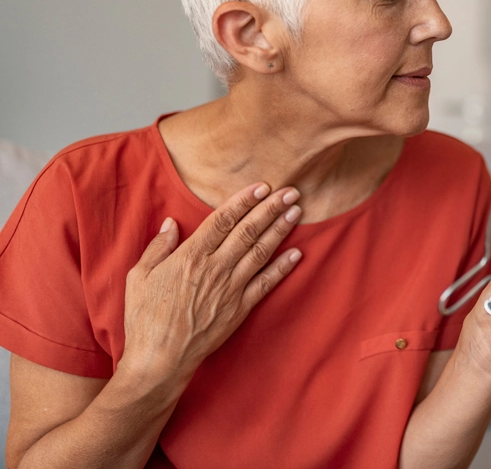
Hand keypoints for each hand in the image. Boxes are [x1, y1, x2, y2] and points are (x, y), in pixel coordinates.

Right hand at [120, 182, 302, 386]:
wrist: (160, 359)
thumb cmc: (144, 318)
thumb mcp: (138, 277)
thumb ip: (158, 247)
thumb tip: (171, 223)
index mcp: (190, 256)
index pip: (223, 220)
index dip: (244, 200)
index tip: (261, 186)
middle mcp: (215, 268)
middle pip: (248, 230)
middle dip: (271, 208)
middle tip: (290, 191)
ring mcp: (231, 288)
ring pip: (261, 251)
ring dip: (280, 229)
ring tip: (296, 211)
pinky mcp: (240, 308)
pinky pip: (266, 283)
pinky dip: (283, 267)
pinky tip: (297, 253)